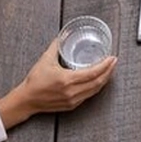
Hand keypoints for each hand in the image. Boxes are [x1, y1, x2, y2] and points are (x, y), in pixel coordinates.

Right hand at [0, 39, 116, 129]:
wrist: (27, 100)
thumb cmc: (34, 81)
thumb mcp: (45, 60)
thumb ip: (55, 46)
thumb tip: (62, 35)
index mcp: (67, 80)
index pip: (93, 73)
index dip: (105, 66)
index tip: (112, 58)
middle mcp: (72, 92)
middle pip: (98, 82)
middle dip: (109, 72)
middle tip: (114, 62)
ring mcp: (73, 100)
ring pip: (95, 90)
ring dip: (104, 80)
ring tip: (109, 70)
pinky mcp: (72, 105)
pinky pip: (89, 95)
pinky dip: (96, 87)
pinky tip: (98, 80)